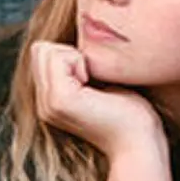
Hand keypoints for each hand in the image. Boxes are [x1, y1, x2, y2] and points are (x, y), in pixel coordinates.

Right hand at [28, 41, 162, 159]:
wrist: (140, 144)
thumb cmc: (132, 114)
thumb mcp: (99, 85)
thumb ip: (80, 69)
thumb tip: (82, 36)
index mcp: (50, 101)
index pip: (41, 52)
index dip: (68, 55)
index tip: (92, 79)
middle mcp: (43, 104)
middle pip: (40, 48)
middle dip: (69, 53)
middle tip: (92, 80)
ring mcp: (48, 103)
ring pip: (46, 49)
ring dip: (75, 58)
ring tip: (93, 84)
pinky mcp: (60, 100)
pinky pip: (60, 57)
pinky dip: (80, 62)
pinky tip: (94, 87)